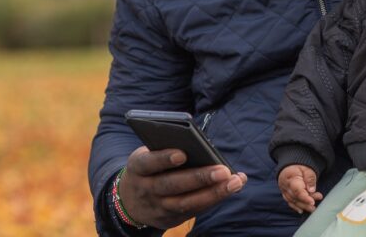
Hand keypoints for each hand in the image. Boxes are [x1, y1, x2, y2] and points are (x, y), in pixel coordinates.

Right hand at [119, 146, 246, 228]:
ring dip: (213, 193)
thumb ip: (166, 151)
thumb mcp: (148, 156)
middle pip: (172, 185)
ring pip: (186, 203)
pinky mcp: (169, 219)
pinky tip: (231, 187)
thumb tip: (199, 145)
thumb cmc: (149, 168)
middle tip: (223, 170)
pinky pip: (194, 210)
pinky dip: (214, 198)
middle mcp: (146, 189)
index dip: (163, 159)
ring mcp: (157, 207)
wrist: (129, 201)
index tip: (182, 154)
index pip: (148, 163)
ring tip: (235, 182)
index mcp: (138, 167)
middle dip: (199, 178)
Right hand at [278, 164, 323, 213]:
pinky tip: (302, 210)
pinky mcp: (285, 194)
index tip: (312, 202)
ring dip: (303, 206)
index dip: (305, 198)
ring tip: (312, 208)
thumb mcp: (307, 169)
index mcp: (291, 178)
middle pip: (296, 197)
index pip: (297, 190)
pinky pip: (289, 202)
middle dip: (306, 202)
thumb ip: (310, 179)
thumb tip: (312, 190)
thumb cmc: (300, 167)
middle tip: (315, 205)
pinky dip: (295, 207)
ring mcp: (284, 190)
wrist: (289, 166)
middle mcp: (285, 185)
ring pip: (293, 201)